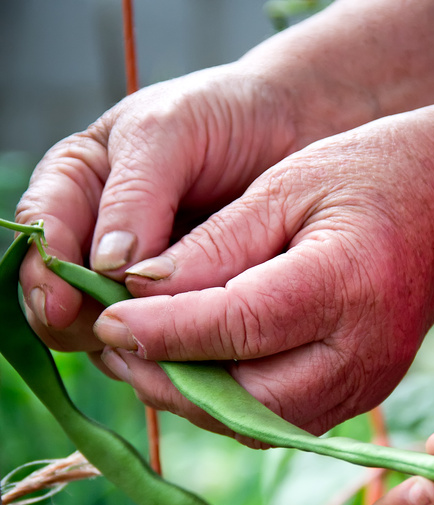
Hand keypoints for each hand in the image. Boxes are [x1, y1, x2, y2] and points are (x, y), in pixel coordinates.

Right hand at [16, 64, 310, 356]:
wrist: (291, 130)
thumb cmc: (224, 118)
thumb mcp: (169, 134)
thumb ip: (134, 196)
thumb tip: (105, 266)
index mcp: (81, 186)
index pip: (42, 234)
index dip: (45, 273)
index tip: (64, 305)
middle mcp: (104, 236)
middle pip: (65, 294)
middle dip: (81, 319)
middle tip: (115, 334)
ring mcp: (145, 274)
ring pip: (111, 326)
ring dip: (128, 344)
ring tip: (157, 355)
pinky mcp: (185, 301)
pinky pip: (165, 337)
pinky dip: (171, 351)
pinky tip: (189, 356)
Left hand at [87, 108, 433, 434]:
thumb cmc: (375, 177)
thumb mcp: (289, 186)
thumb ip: (216, 246)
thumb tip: (140, 290)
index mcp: (347, 283)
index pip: (236, 325)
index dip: (163, 330)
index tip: (106, 321)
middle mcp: (363, 352)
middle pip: (245, 398)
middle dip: (169, 381)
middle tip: (117, 346)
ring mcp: (369, 383)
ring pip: (260, 422)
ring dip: (196, 399)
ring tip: (150, 357)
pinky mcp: (364, 395)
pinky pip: (282, 420)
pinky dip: (233, 402)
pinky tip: (203, 367)